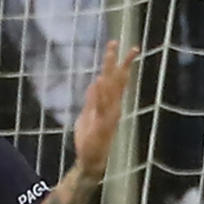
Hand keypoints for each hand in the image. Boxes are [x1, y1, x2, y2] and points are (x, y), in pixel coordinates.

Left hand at [72, 41, 140, 178]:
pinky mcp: (103, 125)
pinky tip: (101, 80)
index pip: (115, 79)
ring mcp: (109, 115)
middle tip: (115, 41)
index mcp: (110, 104)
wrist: (90, 161)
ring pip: (111, 89)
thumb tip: (95, 81)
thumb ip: (92, 99)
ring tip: (110, 53)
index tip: (114, 44)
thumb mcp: (88, 114)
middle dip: (116, 60)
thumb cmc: (89, 140)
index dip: (116, 61)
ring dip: (110, 70)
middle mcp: (113, 107)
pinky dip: (102, 93)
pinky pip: (102, 106)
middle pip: (116, 80)